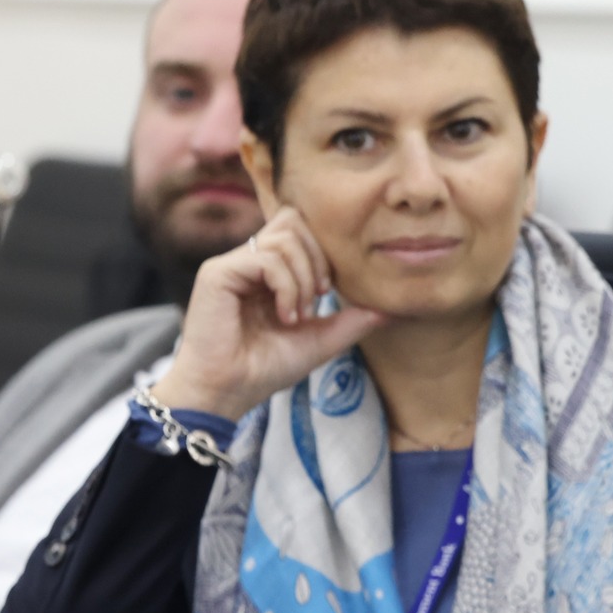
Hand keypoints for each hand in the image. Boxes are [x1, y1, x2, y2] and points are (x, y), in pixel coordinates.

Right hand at [148, 205, 385, 419]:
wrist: (228, 392)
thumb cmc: (266, 367)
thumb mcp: (321, 340)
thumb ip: (354, 320)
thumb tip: (394, 309)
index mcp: (268, 269)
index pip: (301, 228)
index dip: (324, 252)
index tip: (328, 292)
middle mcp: (248, 260)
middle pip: (294, 220)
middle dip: (319, 258)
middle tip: (319, 298)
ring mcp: (231, 264)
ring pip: (285, 237)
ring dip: (305, 278)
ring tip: (299, 315)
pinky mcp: (217, 273)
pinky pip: (267, 258)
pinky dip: (287, 287)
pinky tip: (285, 316)